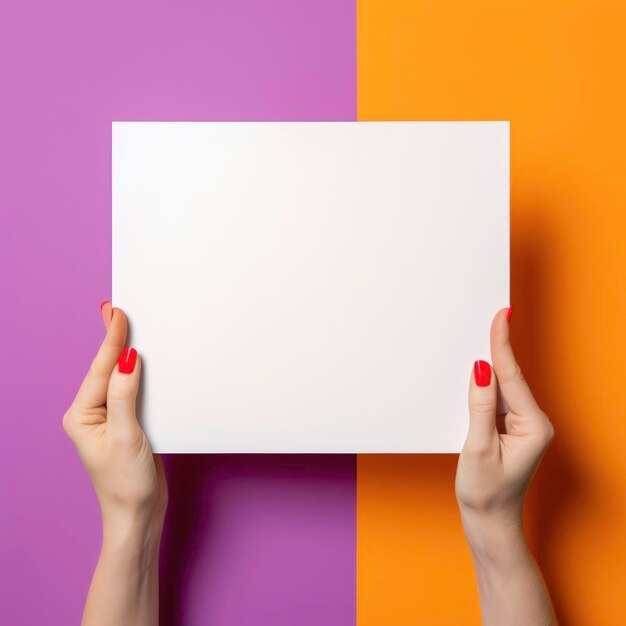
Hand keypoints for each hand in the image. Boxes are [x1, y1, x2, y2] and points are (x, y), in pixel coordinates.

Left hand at [63, 302, 166, 536]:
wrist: (139, 516)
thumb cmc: (126, 484)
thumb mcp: (126, 437)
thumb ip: (125, 396)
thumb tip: (128, 359)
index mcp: (82, 415)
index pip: (100, 370)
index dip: (111, 340)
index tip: (118, 313)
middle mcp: (93, 414)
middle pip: (106, 369)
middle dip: (115, 340)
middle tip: (117, 310)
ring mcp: (110, 418)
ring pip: (121, 378)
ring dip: (127, 354)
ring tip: (129, 327)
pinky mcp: (128, 423)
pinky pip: (133, 391)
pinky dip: (140, 373)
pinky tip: (144, 361)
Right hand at [456, 306, 553, 529]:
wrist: (490, 522)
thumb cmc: (486, 493)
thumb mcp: (478, 449)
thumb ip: (480, 407)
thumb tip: (481, 371)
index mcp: (533, 426)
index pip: (512, 377)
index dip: (503, 344)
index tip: (502, 315)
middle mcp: (533, 422)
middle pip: (511, 377)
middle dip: (499, 347)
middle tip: (494, 315)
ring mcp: (523, 426)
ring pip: (504, 386)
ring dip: (492, 364)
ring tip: (485, 333)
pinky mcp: (511, 429)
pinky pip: (498, 399)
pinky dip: (487, 383)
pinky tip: (478, 371)